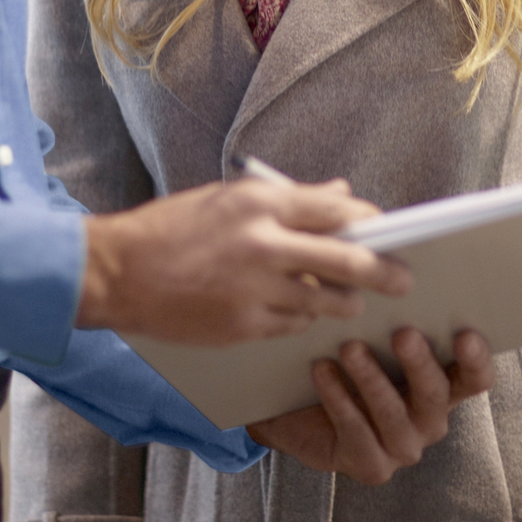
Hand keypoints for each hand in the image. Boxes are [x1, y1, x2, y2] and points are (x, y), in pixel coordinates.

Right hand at [75, 177, 411, 343]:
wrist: (119, 271)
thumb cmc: (172, 228)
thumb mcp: (229, 198)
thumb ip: (289, 199)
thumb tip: (341, 195)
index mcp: (260, 202)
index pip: (337, 210)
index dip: (370, 222)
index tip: (384, 230)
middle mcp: (264, 243)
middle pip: (348, 259)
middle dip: (383, 271)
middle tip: (402, 277)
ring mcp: (256, 289)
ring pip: (326, 300)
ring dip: (345, 302)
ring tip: (353, 302)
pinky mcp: (244, 325)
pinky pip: (294, 324)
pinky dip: (304, 319)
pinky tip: (304, 313)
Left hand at [246, 328, 492, 484]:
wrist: (298, 409)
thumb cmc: (343, 356)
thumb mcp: (368, 329)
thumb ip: (388, 306)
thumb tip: (387, 259)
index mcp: (443, 384)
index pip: (476, 377)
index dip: (477, 359)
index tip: (466, 332)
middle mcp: (429, 419)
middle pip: (436, 394)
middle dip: (420, 362)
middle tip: (403, 333)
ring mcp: (403, 446)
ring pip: (394, 414)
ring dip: (371, 379)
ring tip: (350, 348)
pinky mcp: (372, 466)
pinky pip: (357, 432)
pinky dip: (338, 398)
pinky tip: (322, 371)